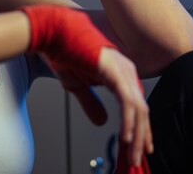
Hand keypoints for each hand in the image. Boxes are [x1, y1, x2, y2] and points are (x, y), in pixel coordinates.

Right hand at [20, 5, 152, 166]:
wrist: (51, 33)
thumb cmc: (62, 53)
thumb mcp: (77, 85)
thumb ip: (91, 103)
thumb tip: (103, 123)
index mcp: (120, 71)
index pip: (136, 104)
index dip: (139, 127)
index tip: (138, 147)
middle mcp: (126, 69)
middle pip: (141, 108)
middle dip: (142, 135)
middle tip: (139, 158)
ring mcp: (122, 69)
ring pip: (138, 108)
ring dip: (137, 134)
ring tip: (133, 154)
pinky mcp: (114, 71)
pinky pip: (127, 102)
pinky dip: (128, 122)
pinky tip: (126, 137)